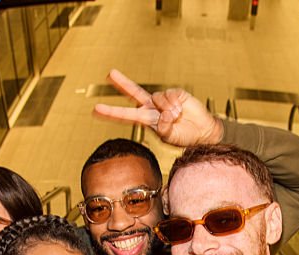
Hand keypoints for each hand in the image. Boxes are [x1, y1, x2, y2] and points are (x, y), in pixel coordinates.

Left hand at [93, 69, 223, 147]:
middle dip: (122, 83)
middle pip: (134, 92)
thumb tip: (164, 115)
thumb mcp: (169, 138)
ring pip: (158, 98)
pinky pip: (170, 96)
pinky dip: (174, 104)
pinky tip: (180, 109)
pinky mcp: (175, 94)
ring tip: (177, 117)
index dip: (112, 112)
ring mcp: (163, 100)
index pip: (126, 115)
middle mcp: (152, 107)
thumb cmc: (184, 137)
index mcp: (146, 119)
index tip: (96, 110)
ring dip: (167, 110)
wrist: (202, 131)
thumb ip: (163, 128)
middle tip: (109, 74)